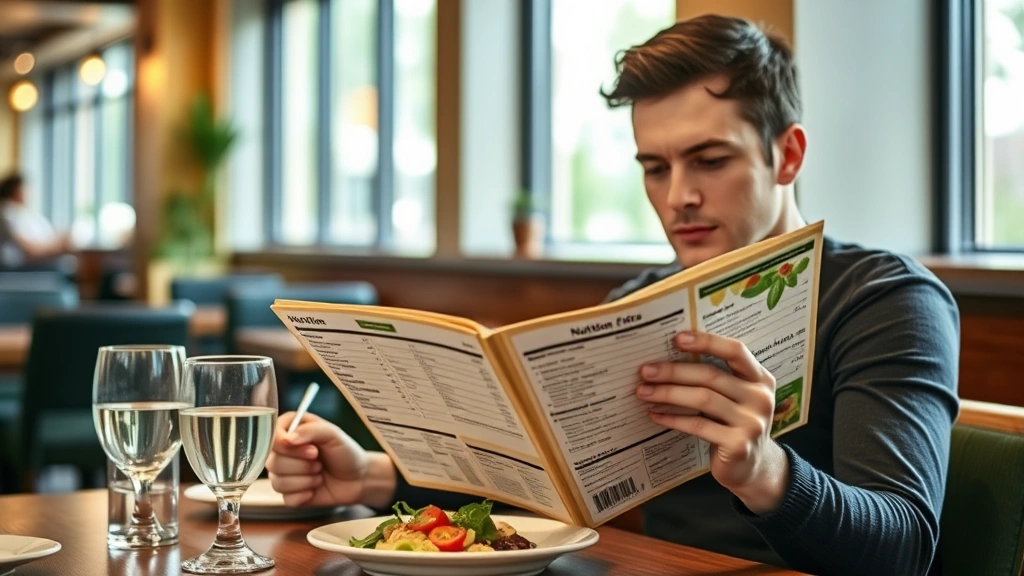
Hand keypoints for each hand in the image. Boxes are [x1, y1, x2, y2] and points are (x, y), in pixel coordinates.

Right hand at [267, 411, 396, 508]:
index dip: (287, 446)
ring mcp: (284, 473)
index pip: (272, 436)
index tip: (312, 449)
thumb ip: (310, 430)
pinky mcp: (289, 494)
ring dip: (305, 480)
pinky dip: (305, 495)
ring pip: (277, 482)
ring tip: (319, 473)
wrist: (358, 478)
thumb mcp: (333, 433)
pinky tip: (316, 489)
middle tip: (319, 461)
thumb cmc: (346, 452)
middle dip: (302, 465)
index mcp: (290, 430)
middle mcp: (283, 452)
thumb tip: (287, 439)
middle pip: (273, 462)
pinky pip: (286, 498)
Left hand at [637, 331, 789, 513]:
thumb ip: (715, 379)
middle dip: (673, 371)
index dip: (706, 341)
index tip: (676, 338)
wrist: (753, 468)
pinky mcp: (738, 444)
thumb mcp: (734, 398)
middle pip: (711, 375)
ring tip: (644, 392)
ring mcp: (752, 422)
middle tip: (645, 371)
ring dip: (668, 394)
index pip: (735, 351)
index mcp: (760, 378)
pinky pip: (698, 425)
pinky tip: (655, 414)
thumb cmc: (734, 424)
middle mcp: (760, 397)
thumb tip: (667, 360)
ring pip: (702, 399)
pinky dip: (673, 418)